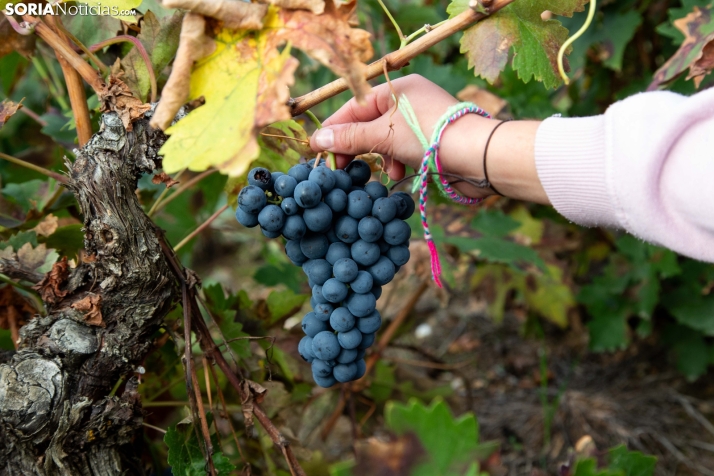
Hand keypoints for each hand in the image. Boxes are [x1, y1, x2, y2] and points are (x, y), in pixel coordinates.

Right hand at [309, 75, 489, 185]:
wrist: (479, 156)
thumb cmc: (429, 136)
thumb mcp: (384, 136)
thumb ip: (350, 138)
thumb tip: (317, 140)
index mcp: (398, 87)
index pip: (356, 106)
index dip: (336, 129)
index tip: (318, 150)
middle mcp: (410, 100)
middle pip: (370, 124)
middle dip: (357, 147)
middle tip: (341, 168)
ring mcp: (422, 121)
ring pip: (386, 140)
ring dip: (378, 157)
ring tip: (378, 172)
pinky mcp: (432, 141)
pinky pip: (403, 150)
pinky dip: (397, 162)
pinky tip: (399, 173)